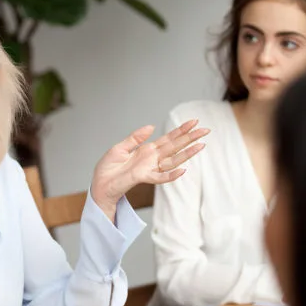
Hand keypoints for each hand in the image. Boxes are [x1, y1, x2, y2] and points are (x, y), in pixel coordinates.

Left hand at [91, 119, 208, 217]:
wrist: (100, 184)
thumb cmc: (108, 168)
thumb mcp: (120, 148)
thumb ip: (135, 138)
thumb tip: (151, 126)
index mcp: (147, 150)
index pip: (168, 138)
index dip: (181, 130)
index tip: (194, 121)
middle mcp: (152, 159)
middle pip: (175, 147)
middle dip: (190, 138)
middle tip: (205, 130)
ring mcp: (150, 169)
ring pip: (173, 161)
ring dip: (187, 154)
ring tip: (201, 145)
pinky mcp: (143, 178)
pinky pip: (160, 177)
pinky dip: (171, 175)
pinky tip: (183, 170)